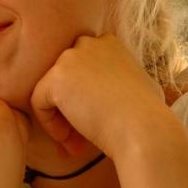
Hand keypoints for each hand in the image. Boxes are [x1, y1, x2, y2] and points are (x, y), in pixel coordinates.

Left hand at [30, 34, 165, 160]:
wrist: (143, 129)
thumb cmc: (148, 115)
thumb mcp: (139, 84)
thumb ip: (118, 80)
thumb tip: (105, 95)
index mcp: (108, 43)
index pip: (81, 66)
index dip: (83, 94)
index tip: (95, 117)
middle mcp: (87, 44)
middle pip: (64, 78)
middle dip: (68, 106)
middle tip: (80, 136)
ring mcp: (70, 58)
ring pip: (49, 91)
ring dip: (59, 118)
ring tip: (76, 144)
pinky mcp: (56, 78)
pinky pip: (38, 103)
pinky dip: (50, 125)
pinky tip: (71, 141)